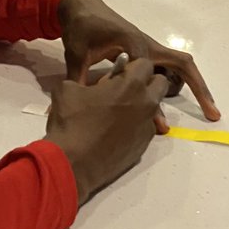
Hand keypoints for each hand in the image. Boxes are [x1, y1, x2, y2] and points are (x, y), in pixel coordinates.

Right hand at [44, 58, 167, 203]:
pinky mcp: (143, 146)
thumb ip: (87, 81)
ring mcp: (147, 126)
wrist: (72, 164)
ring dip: (143, 105)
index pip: (146, 64)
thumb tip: (93, 87)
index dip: (132, 66)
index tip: (119, 74)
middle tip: (125, 90)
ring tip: (120, 114)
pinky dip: (136, 126)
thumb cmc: (70, 122)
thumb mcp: (68, 88)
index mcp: (131, 84)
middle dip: (147, 83)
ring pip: (154, 108)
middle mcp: (146, 103)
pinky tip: (117, 134)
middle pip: (160, 84)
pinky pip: (146, 128)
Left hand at [57, 0, 219, 126]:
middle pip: (182, 64)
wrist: (83, 9)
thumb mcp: (76, 54)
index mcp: (132, 42)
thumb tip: (78, 108)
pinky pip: (168, 69)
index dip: (149, 95)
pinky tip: (166, 106)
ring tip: (190, 112)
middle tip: (212, 113)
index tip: (155, 121)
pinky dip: (174, 84)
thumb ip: (80, 80)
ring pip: (178, 68)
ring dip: (187, 88)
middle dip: (199, 88)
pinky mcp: (146, 53)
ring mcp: (149, 49)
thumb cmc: (81, 29)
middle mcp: (147, 45)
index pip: (149, 69)